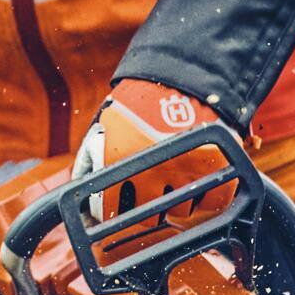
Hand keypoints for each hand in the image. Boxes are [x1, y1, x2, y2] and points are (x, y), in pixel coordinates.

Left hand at [71, 79, 230, 242]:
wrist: (182, 76)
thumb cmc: (138, 103)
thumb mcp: (105, 125)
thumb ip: (90, 159)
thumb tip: (78, 188)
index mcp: (119, 159)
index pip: (109, 209)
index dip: (111, 213)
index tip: (114, 211)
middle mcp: (153, 169)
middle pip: (149, 217)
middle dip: (146, 212)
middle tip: (148, 201)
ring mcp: (186, 168)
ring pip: (181, 213)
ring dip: (176, 205)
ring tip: (173, 189)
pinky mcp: (216, 165)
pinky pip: (213, 202)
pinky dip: (207, 201)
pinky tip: (197, 189)